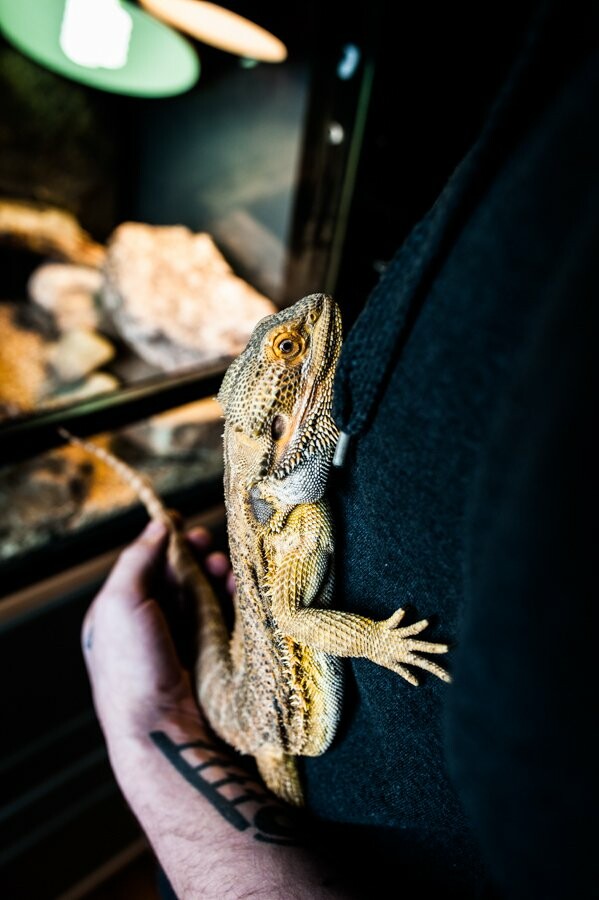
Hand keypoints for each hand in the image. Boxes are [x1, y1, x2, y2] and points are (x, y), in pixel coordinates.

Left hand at [82, 519, 231, 743]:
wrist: (163, 729)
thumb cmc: (132, 667)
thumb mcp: (120, 603)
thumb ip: (137, 558)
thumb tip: (158, 523)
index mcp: (118, 611)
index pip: (143, 564)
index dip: (163, 540)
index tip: (182, 521)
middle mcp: (149, 624)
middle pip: (176, 575)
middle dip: (194, 554)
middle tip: (208, 543)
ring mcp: (180, 640)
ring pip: (203, 592)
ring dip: (215, 573)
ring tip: (225, 568)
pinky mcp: (209, 654)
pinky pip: (223, 616)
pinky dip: (231, 599)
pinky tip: (238, 590)